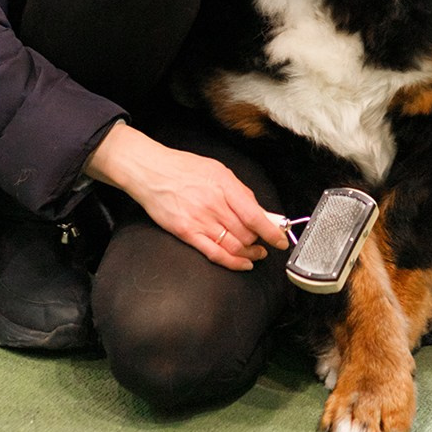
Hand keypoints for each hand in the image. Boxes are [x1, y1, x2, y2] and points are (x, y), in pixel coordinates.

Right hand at [84, 123, 289, 271]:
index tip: (281, 239)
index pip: (255, 215)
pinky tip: (243, 263)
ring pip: (234, 246)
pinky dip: (233, 263)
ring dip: (250, 253)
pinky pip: (215, 254)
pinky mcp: (187, 233)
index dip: (272, 231)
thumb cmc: (182, 168)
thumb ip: (239, 191)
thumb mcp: (217, 170)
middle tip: (265, 242)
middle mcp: (213, 205)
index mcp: (224, 186)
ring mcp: (200, 221)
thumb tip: (260, 210)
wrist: (150, 171)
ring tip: (257, 253)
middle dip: (260, 241)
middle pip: (246, 233)